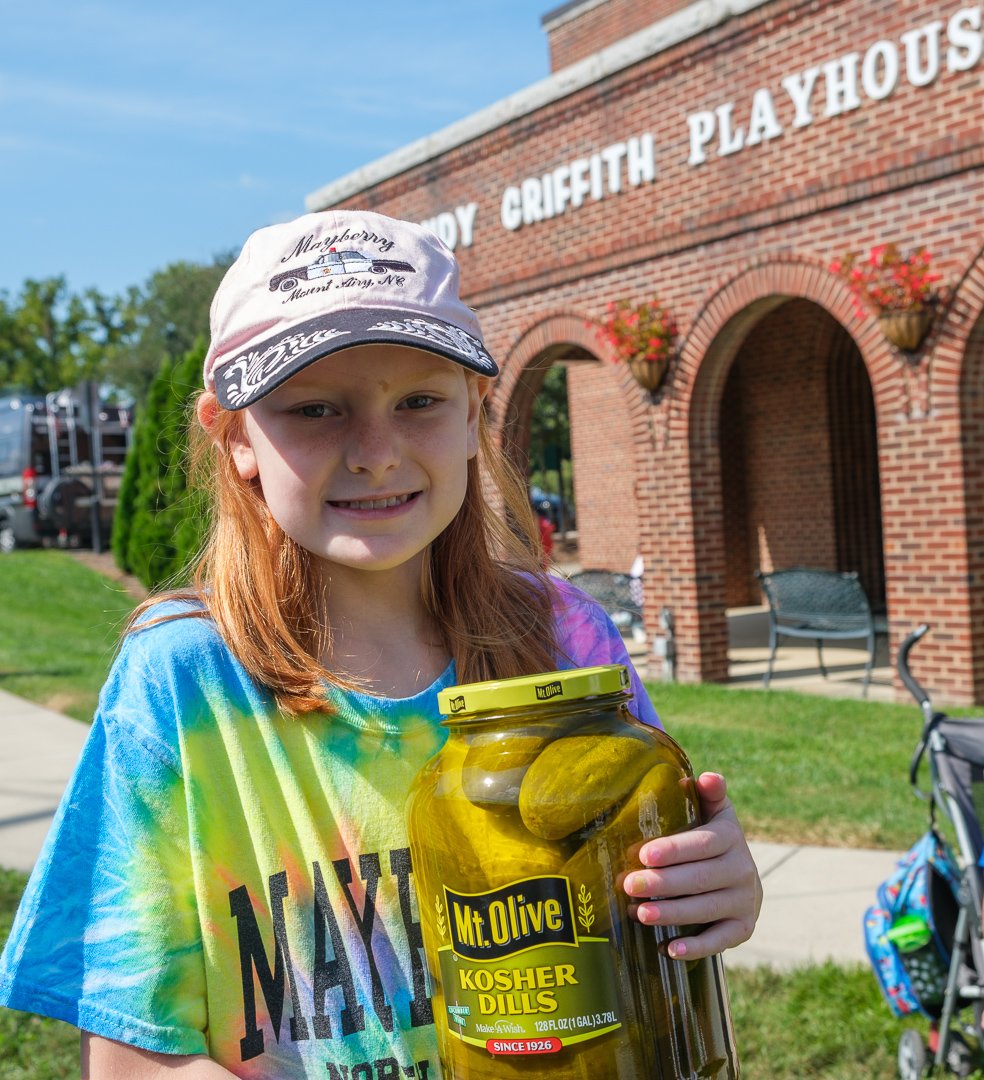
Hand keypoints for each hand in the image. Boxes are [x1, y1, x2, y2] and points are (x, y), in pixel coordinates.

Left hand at [621, 772, 761, 960]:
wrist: (742, 876)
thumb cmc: (713, 839)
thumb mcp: (714, 813)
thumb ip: (709, 794)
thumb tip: (706, 776)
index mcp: (731, 837)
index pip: (703, 843)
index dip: (675, 850)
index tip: (644, 854)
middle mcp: (743, 870)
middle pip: (700, 878)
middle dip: (663, 883)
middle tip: (629, 885)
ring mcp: (745, 901)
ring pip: (706, 909)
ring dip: (672, 913)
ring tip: (640, 914)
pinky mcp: (743, 928)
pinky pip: (720, 941)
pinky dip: (696, 947)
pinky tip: (669, 949)